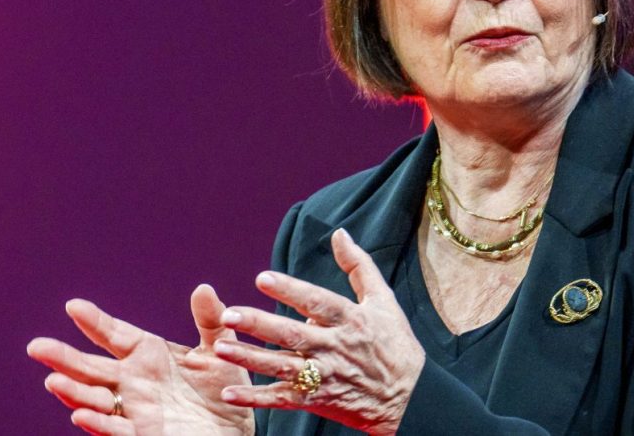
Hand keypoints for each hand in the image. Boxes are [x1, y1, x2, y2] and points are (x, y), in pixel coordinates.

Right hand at [27, 284, 254, 434]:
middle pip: (92, 367)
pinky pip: (115, 430)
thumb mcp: (220, 351)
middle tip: (36, 346)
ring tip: (54, 381)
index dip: (95, 322)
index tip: (74, 306)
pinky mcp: (142, 435)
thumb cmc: (223, 388)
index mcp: (148, 354)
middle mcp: (133, 380)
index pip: (114, 334)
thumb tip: (204, 288)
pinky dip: (98, 423)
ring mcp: (134, 409)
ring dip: (74, 392)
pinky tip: (80, 415)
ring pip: (94, 400)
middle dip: (64, 358)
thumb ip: (211, 321)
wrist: (235, 430)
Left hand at [214, 229, 424, 435]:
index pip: (317, 302)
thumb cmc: (395, 343)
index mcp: (351, 320)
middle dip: (261, 325)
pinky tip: (230, 394)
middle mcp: (335, 348)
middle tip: (230, 315)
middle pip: (293, 335)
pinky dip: (257, 399)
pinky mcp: (318, 400)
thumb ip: (359, 265)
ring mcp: (325, 376)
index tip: (262, 278)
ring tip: (222, 348)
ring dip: (251, 359)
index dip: (290, 290)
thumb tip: (339, 234)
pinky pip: (283, 400)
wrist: (411, 396)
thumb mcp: (383, 300)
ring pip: (282, 367)